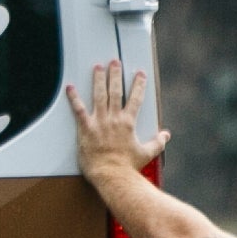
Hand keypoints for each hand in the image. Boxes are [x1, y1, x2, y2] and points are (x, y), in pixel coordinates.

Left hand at [66, 63, 169, 181]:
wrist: (112, 176)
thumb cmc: (128, 167)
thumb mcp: (147, 154)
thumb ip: (158, 142)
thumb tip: (166, 135)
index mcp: (128, 123)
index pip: (135, 98)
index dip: (138, 84)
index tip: (139, 73)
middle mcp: (114, 119)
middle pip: (115, 91)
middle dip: (115, 74)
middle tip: (114, 61)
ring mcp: (99, 122)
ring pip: (98, 95)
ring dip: (98, 80)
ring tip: (97, 67)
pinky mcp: (86, 129)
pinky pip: (78, 110)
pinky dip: (74, 98)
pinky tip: (70, 88)